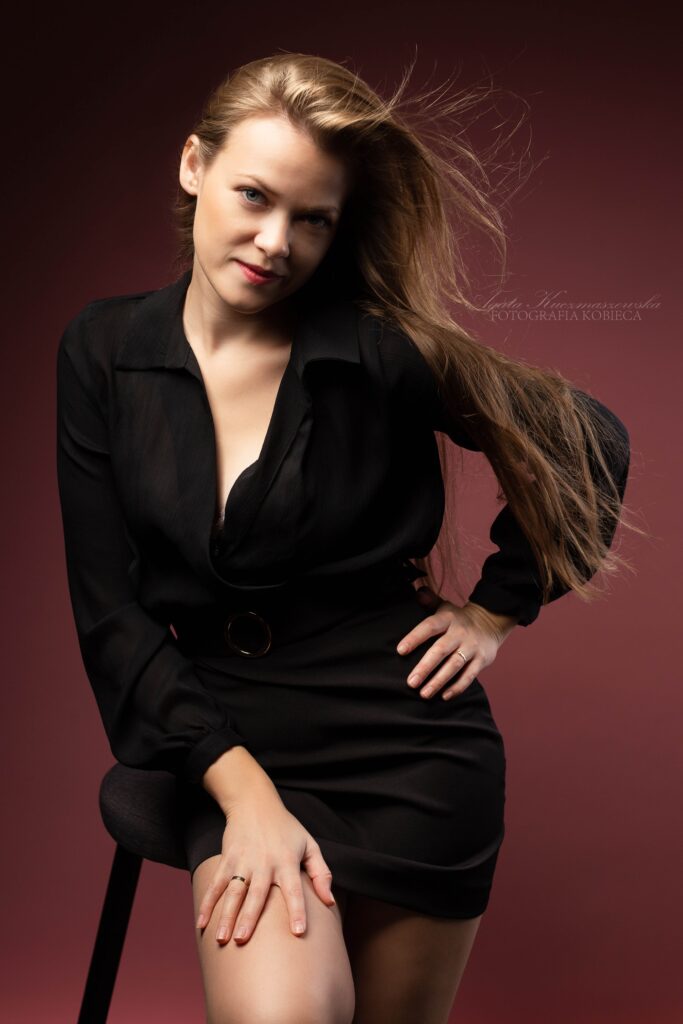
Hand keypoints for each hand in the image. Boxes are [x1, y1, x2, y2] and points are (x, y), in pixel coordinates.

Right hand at [195, 791, 335, 945]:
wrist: (254, 802)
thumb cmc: (286, 828)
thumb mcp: (309, 844)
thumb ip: (321, 872)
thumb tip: (330, 901)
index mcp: (287, 861)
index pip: (294, 890)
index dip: (297, 910)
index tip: (298, 932)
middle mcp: (264, 862)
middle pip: (257, 894)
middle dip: (249, 918)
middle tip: (242, 940)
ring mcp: (243, 861)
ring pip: (233, 892)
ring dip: (226, 915)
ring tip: (221, 939)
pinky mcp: (227, 859)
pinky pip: (216, 884)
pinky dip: (208, 904)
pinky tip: (202, 923)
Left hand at [397, 585, 518, 699]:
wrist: (491, 622)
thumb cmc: (458, 619)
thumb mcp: (445, 607)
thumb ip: (430, 601)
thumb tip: (418, 592)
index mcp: (448, 619)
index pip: (429, 626)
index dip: (415, 637)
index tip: (400, 651)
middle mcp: (460, 633)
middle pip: (441, 650)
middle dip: (425, 667)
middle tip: (411, 683)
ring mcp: (472, 647)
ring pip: (454, 665)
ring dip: (439, 681)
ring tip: (423, 694)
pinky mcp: (482, 660)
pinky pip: (469, 676)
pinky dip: (457, 687)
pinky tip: (444, 696)